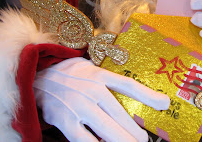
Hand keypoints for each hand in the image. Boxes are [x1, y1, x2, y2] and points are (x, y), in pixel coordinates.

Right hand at [33, 57, 169, 141]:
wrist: (36, 75)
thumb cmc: (69, 73)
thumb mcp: (91, 67)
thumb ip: (110, 79)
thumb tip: (133, 88)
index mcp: (99, 75)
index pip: (128, 85)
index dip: (148, 95)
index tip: (165, 104)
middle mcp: (90, 90)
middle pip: (119, 113)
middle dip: (134, 130)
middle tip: (143, 139)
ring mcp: (77, 106)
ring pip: (105, 129)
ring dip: (122, 139)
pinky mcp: (64, 120)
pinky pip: (84, 139)